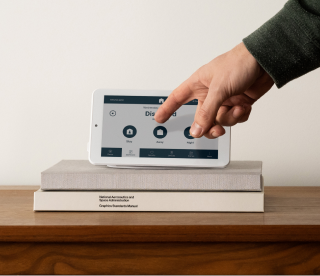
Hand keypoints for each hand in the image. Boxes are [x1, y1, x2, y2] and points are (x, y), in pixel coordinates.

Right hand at [154, 42, 273, 138]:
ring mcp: (224, 100)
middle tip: (214, 129)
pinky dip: (240, 116)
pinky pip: (234, 119)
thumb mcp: (219, 89)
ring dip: (229, 118)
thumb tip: (196, 129)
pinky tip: (244, 106)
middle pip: (201, 117)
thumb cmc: (239, 63)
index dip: (167, 108)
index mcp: (198, 84)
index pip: (177, 98)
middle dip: (209, 125)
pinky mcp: (237, 104)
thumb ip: (207, 112)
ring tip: (236, 108)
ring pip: (219, 120)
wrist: (265, 61)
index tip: (159, 119)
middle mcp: (209, 93)